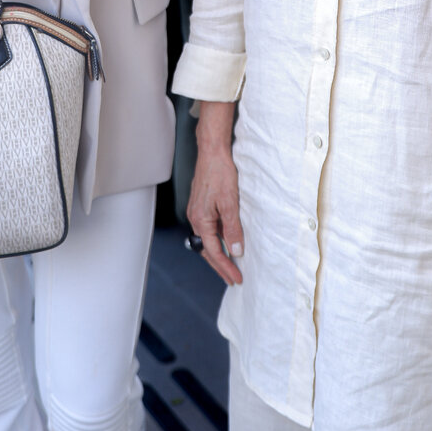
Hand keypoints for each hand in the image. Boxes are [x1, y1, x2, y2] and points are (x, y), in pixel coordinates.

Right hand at [187, 138, 244, 285]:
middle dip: (220, 265)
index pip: (214, 251)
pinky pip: (207, 229)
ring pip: (207, 239)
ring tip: (230, 264)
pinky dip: (216, 239)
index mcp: (201, 220)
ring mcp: (196, 211)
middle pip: (207, 249)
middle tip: (232, 279)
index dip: (226, 267)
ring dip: (218, 253)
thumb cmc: (220, 173)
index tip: (236, 278)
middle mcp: (195, 217)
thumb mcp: (230, 203)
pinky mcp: (200, 205)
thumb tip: (236, 251)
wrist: (212, 152)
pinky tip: (225, 240)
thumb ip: (233, 228)